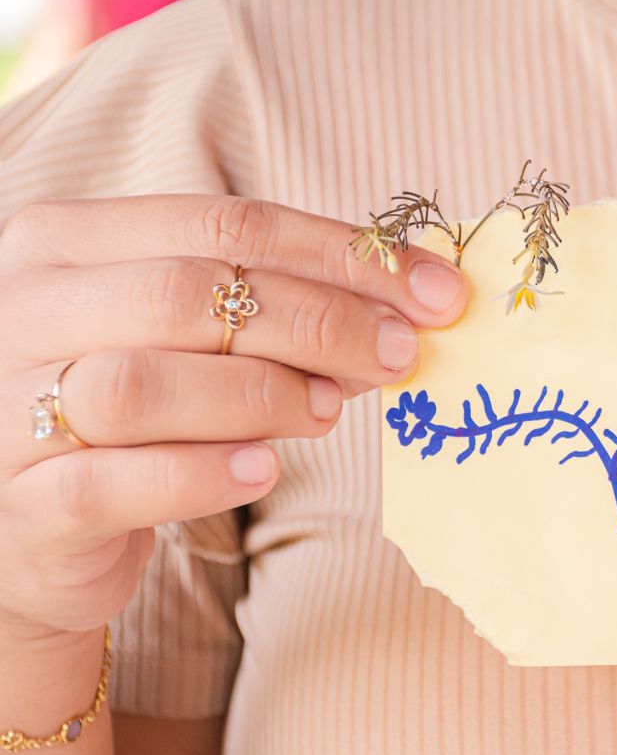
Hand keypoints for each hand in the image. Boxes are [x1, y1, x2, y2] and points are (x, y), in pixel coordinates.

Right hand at [0, 194, 467, 640]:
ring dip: (260, 394)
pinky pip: (111, 484)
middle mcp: (23, 310)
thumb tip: (404, 308)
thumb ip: (271, 310)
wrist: (32, 529)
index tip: (436, 293)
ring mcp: (6, 408)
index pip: (222, 226)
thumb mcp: (187, 341)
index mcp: (65, 243)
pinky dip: (200, 475)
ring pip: (143, 385)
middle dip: (318, 320)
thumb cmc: (132, 417)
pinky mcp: (22, 506)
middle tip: (398, 353)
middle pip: (187, 294)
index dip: (342, 256)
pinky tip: (265, 469)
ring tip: (330, 410)